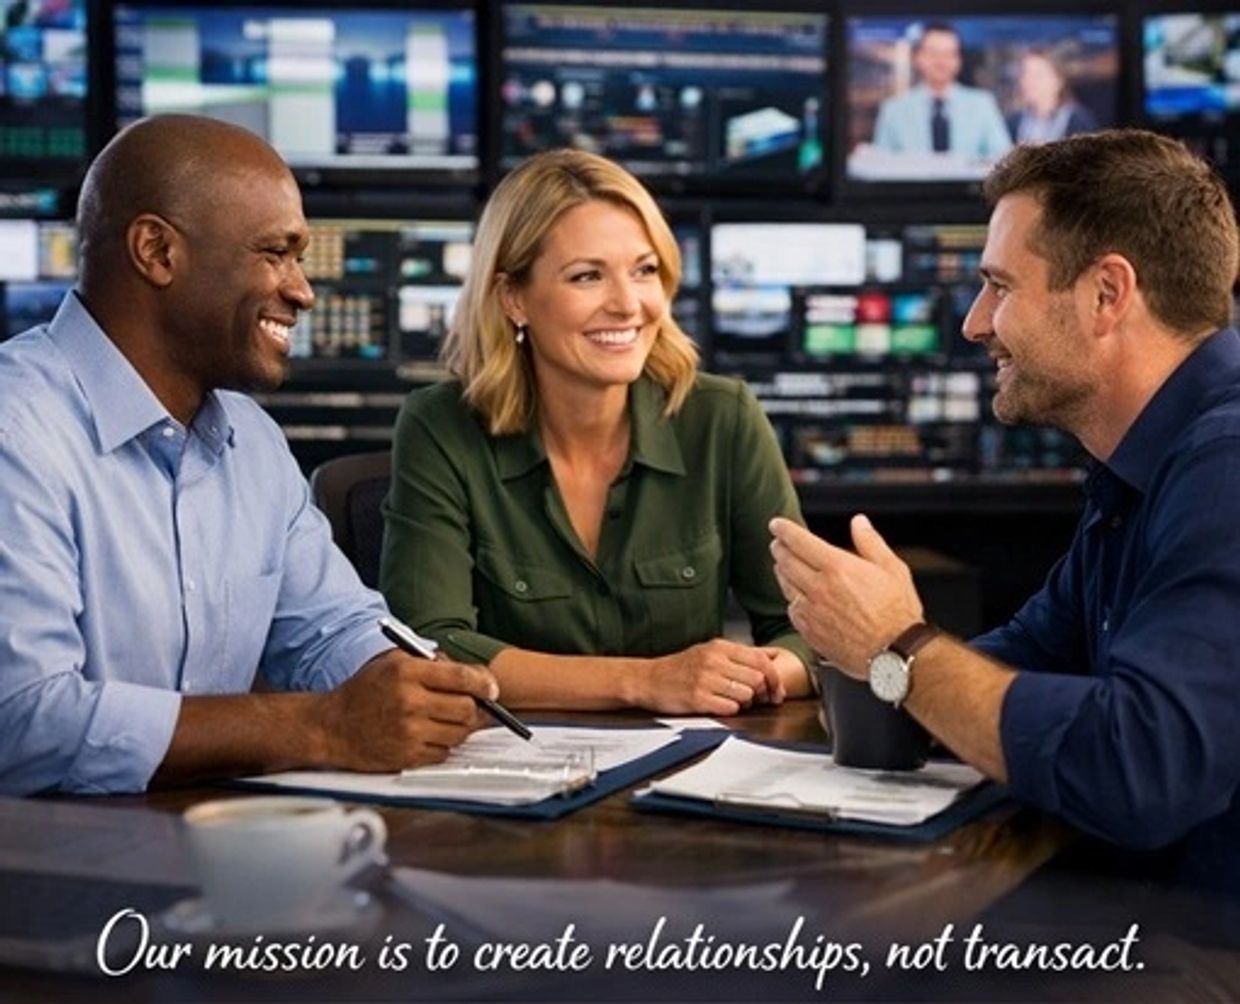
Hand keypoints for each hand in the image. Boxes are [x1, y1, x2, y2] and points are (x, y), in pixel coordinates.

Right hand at [313, 649, 496, 770]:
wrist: (331, 727)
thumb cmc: (364, 692)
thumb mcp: (392, 662)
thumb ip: (430, 662)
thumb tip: (470, 672)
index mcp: (407, 672)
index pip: (462, 677)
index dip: (484, 683)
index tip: (491, 689)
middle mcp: (410, 701)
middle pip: (467, 708)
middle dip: (475, 708)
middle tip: (473, 706)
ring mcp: (409, 731)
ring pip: (460, 733)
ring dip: (460, 727)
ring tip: (446, 719)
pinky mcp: (407, 756)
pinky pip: (444, 753)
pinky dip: (443, 745)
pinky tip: (429, 735)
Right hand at [640, 639, 785, 714]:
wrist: (648, 679)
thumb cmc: (680, 668)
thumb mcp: (709, 652)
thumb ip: (738, 655)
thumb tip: (771, 659)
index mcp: (720, 647)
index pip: (761, 660)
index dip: (774, 678)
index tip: (776, 690)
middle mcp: (714, 660)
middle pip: (757, 679)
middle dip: (760, 694)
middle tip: (756, 700)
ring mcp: (705, 679)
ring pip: (746, 695)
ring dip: (744, 704)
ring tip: (733, 702)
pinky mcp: (697, 698)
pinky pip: (729, 708)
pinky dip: (730, 711)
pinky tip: (720, 706)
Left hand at [769, 514, 923, 676]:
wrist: (895, 653)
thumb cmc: (898, 613)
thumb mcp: (892, 568)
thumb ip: (870, 542)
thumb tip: (859, 523)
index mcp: (837, 568)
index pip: (799, 542)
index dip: (784, 530)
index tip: (777, 524)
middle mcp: (819, 589)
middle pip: (786, 562)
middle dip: (779, 549)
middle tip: (778, 543)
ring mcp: (812, 612)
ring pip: (785, 586)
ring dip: (781, 572)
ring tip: (782, 566)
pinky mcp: (811, 633)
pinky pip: (792, 611)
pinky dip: (790, 600)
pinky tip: (795, 598)